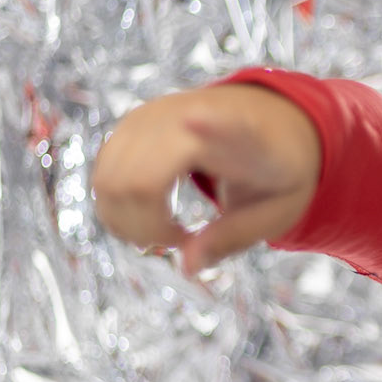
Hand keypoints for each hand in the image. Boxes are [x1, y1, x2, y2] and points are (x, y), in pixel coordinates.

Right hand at [92, 83, 321, 276]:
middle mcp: (183, 115)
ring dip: (127, 222)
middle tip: (181, 242)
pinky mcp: (128, 126)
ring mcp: (148, 117)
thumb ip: (233, 239)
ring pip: (108, 182)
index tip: (198, 117)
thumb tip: (187, 267)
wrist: (269, 122)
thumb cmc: (277, 170)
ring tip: (169, 233)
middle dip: (146, 230)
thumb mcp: (275, 213)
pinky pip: (104, 175)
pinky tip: (151, 217)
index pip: (219, 125)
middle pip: (135, 183)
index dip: (209, 125)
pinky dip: (118, 208)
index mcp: (237, 131)